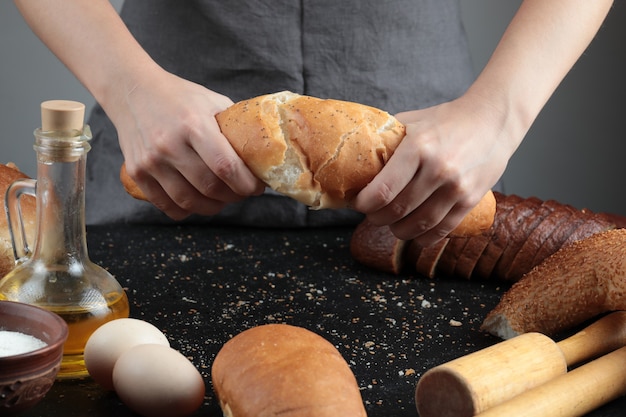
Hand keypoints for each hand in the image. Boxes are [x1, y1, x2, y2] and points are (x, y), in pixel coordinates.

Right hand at [111, 69, 264, 219]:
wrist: (132, 90)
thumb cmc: (179, 97)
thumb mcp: (211, 101)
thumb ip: (232, 127)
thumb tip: (261, 153)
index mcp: (194, 124)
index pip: (226, 166)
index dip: (246, 184)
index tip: (256, 187)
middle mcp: (170, 144)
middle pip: (210, 187)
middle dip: (233, 196)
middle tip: (242, 192)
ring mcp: (151, 161)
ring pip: (189, 201)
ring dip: (212, 207)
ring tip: (222, 200)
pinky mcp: (137, 172)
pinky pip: (166, 205)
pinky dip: (186, 211)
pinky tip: (198, 202)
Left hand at [353, 95, 514, 245]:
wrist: (494, 120)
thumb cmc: (447, 120)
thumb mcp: (413, 120)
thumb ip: (388, 139)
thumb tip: (357, 160)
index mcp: (418, 147)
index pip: (383, 189)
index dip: (365, 204)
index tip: (359, 203)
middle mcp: (438, 169)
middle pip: (398, 210)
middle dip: (378, 218)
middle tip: (372, 215)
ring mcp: (457, 187)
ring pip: (419, 224)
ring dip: (399, 231)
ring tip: (392, 225)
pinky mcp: (470, 200)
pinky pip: (442, 229)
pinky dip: (424, 238)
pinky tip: (415, 234)